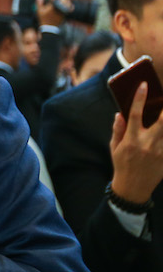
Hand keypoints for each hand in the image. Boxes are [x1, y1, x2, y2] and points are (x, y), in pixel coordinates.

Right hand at [36, 0, 68, 26]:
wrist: (50, 28)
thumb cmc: (43, 18)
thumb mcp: (39, 11)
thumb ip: (39, 2)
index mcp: (52, 5)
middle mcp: (59, 7)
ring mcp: (63, 10)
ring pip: (67, 1)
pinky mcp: (66, 13)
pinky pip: (70, 7)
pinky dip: (69, 5)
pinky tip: (68, 4)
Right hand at [110, 82, 162, 202]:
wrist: (133, 187)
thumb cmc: (122, 164)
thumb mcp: (114, 147)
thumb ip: (118, 130)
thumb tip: (120, 114)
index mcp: (131, 140)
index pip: (136, 114)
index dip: (140, 98)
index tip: (144, 85)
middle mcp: (147, 144)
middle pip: (161, 121)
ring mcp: (159, 151)